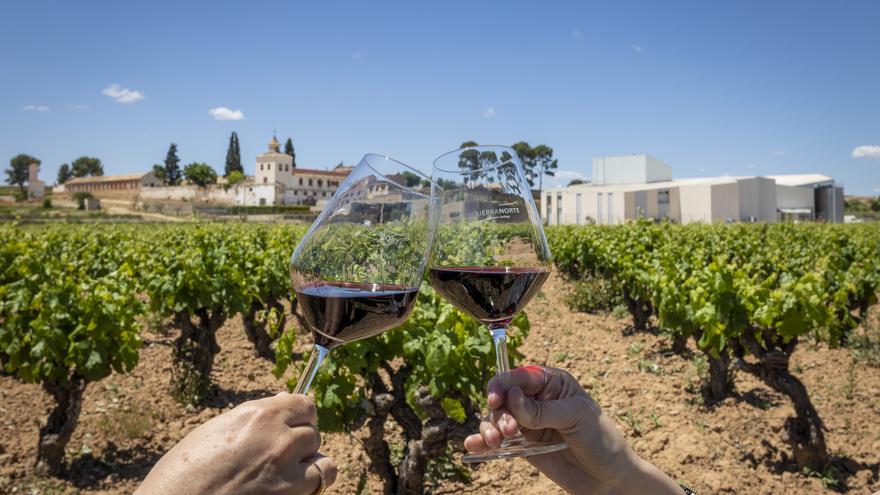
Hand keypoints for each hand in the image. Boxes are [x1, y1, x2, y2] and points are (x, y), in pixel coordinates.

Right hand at [135, 392, 335, 494]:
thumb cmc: (182, 473)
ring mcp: (286, 471)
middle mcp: (278, 439)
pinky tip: (292, 490)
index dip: (302, 417)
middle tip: (280, 457)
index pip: (304, 406)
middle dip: (301, 444)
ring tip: (290, 476)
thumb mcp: (214, 433)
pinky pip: (318, 486)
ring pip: (323, 462)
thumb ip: (254, 419)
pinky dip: (310, 489)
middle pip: (313, 434)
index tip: (296, 425)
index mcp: (258, 415)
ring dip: (310, 468)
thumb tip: (283, 400)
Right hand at [464, 366, 680, 494]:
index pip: (520, 377)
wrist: (610, 479)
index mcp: (552, 383)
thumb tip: (512, 397)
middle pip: (503, 398)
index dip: (503, 385)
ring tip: (495, 443)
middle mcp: (536, 400)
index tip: (496, 399)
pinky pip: (497, 441)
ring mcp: (528, 424)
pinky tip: (473, 445)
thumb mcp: (576, 418)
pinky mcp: (523, 447)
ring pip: (496, 419)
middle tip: (510, 432)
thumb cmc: (601, 439)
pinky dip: (482, 442)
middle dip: (500, 413)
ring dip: (489, 428)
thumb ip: (542, 410)